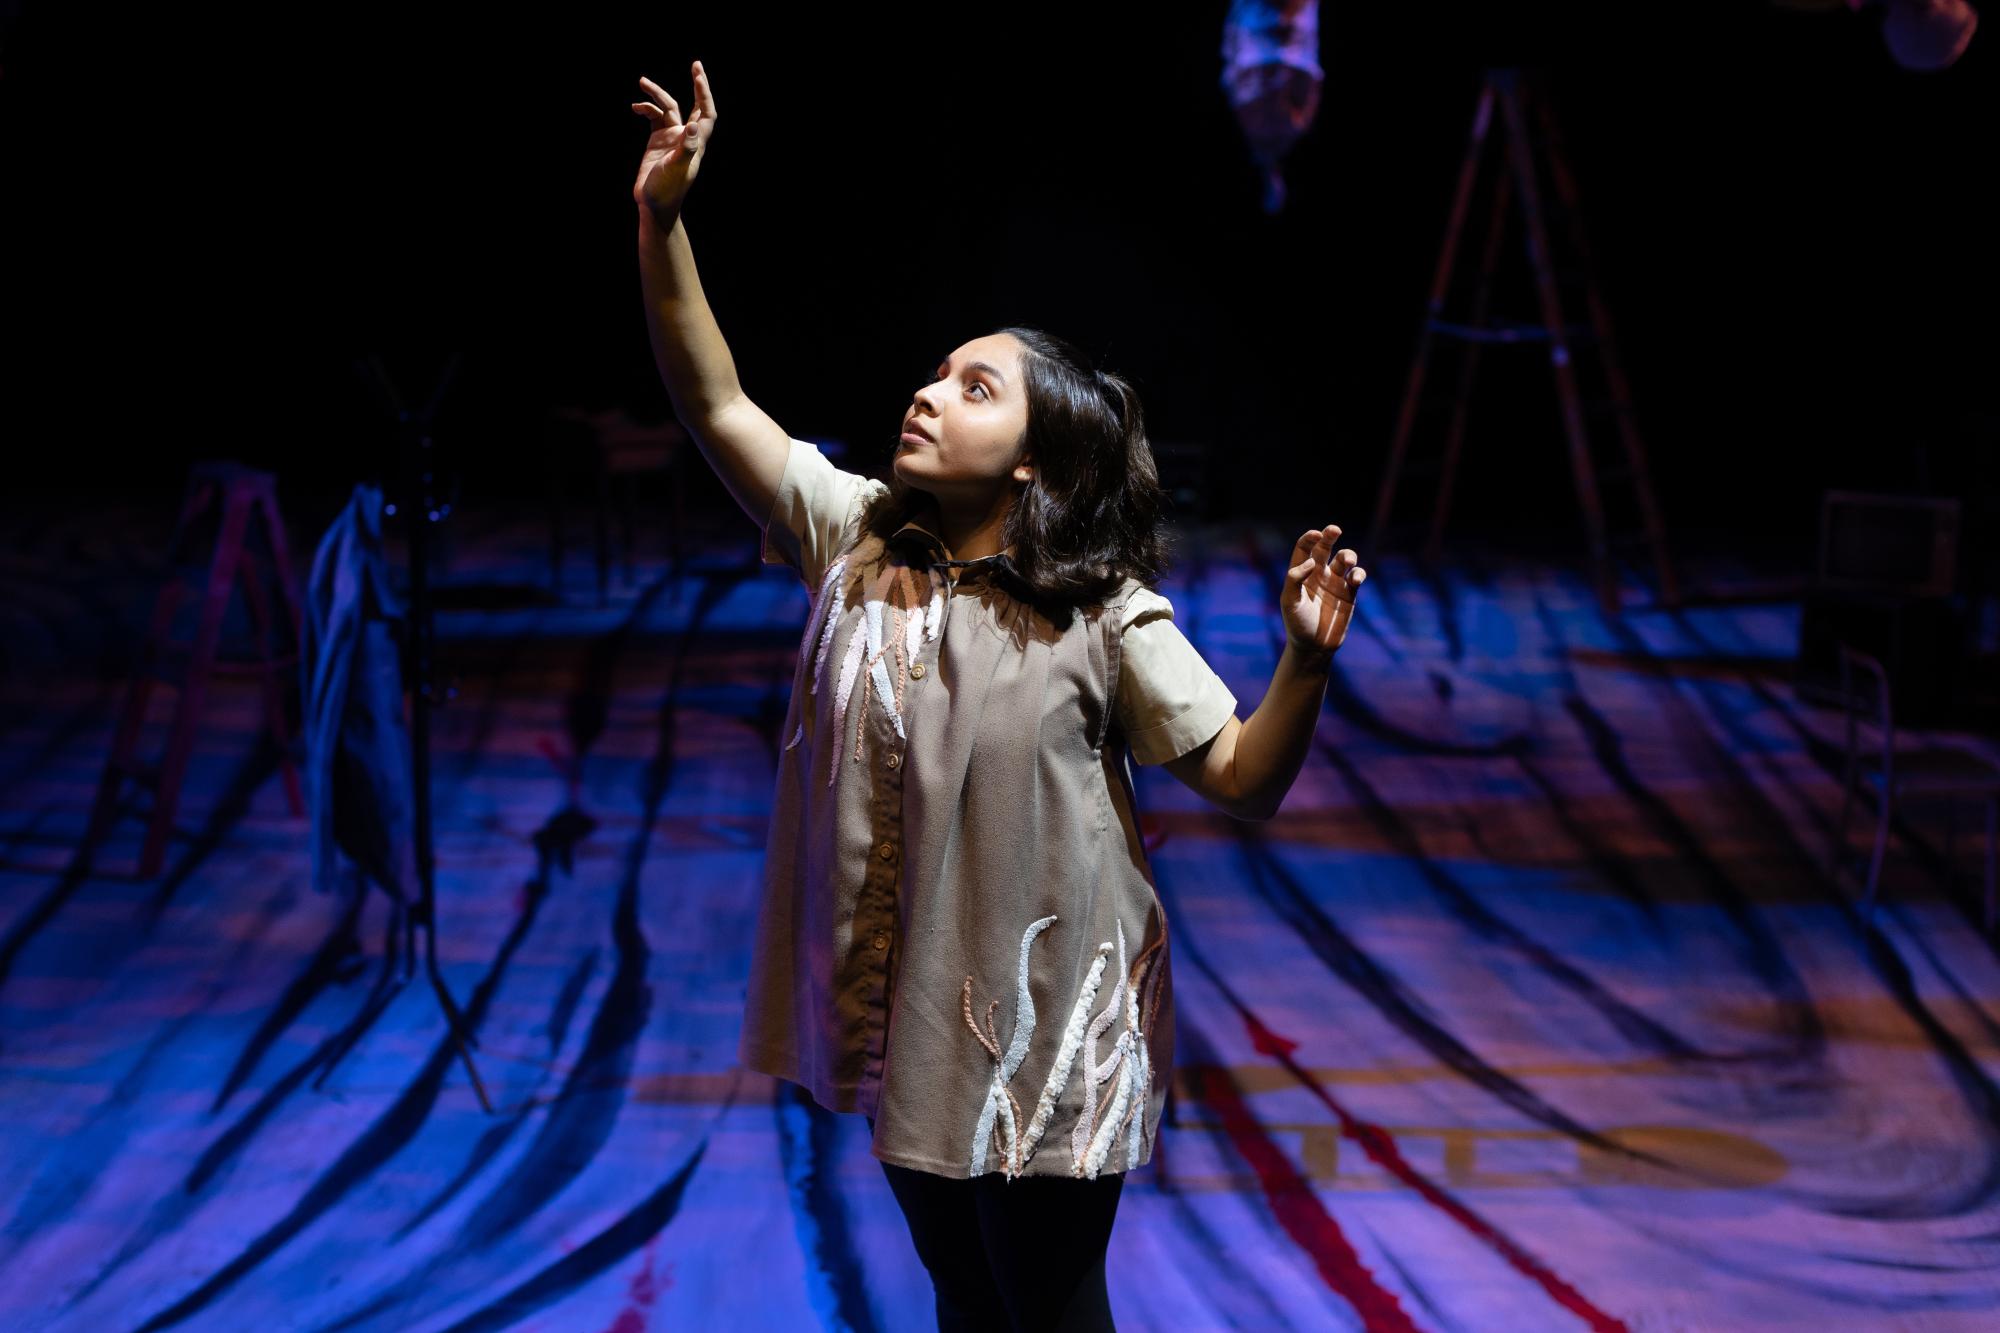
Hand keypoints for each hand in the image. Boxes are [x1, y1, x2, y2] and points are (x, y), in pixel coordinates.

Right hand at [632, 61, 715, 223]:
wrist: (653, 203)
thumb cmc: (667, 189)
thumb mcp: (677, 168)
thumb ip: (686, 147)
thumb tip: (694, 125)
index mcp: (695, 143)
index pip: (706, 113)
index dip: (704, 93)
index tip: (698, 74)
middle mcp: (686, 137)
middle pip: (694, 105)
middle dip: (696, 85)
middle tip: (696, 64)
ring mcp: (671, 138)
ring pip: (668, 108)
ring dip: (657, 95)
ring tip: (642, 82)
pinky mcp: (656, 141)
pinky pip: (653, 118)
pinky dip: (646, 110)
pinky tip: (635, 108)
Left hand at [1280, 524, 1364, 659]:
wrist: (1314, 647)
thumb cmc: (1297, 624)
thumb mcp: (1290, 602)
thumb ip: (1296, 579)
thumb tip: (1311, 561)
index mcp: (1301, 573)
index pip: (1304, 548)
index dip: (1310, 538)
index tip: (1316, 535)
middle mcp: (1318, 574)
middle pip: (1325, 547)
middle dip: (1330, 535)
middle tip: (1335, 529)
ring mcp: (1335, 583)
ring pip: (1345, 559)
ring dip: (1349, 555)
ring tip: (1349, 561)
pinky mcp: (1349, 594)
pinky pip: (1357, 576)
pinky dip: (1359, 573)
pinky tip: (1355, 579)